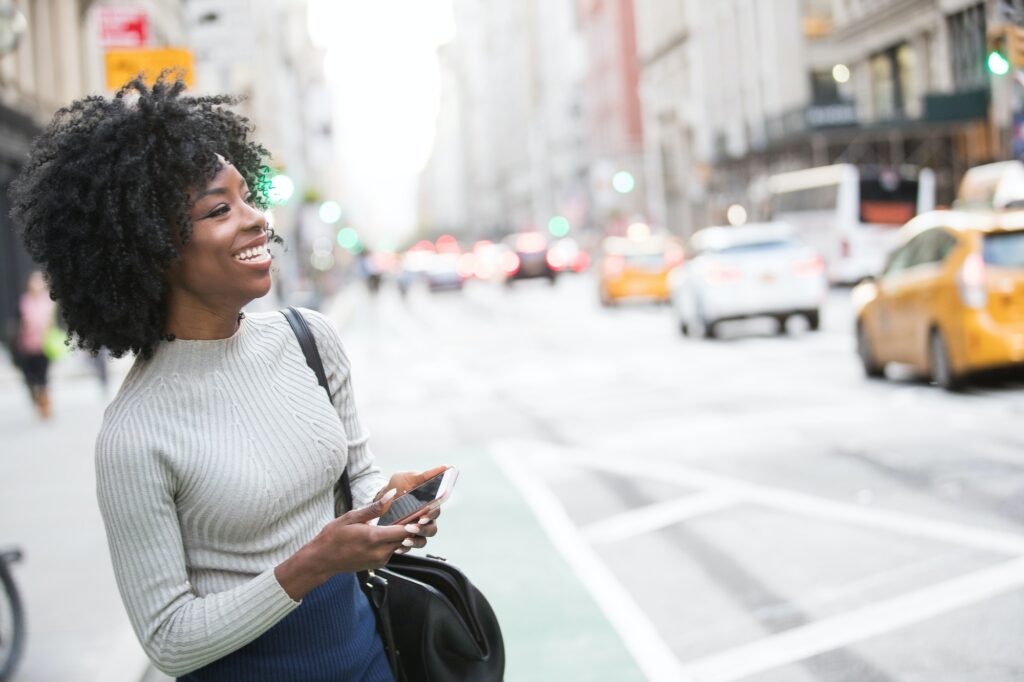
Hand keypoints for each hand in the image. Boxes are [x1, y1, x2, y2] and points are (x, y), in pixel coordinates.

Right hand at [275, 489, 412, 599]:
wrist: (322, 560)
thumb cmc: (333, 536)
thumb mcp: (351, 517)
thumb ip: (375, 508)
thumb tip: (392, 494)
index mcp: (374, 538)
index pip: (405, 531)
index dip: (417, 522)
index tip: (424, 512)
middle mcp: (380, 552)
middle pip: (407, 540)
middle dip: (414, 527)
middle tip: (419, 514)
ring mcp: (380, 560)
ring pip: (401, 546)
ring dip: (405, 535)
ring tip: (406, 520)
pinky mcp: (379, 564)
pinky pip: (393, 551)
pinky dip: (395, 541)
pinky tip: (391, 531)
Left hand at [375, 465, 448, 553]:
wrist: (381, 497)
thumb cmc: (399, 485)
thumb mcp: (410, 477)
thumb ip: (427, 474)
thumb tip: (446, 466)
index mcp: (429, 504)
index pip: (436, 511)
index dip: (431, 514)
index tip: (423, 516)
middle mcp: (425, 518)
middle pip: (432, 529)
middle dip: (423, 529)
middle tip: (411, 527)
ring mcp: (416, 529)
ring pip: (423, 540)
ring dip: (415, 541)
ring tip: (404, 539)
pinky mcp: (406, 538)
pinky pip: (409, 547)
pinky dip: (404, 548)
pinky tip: (397, 547)